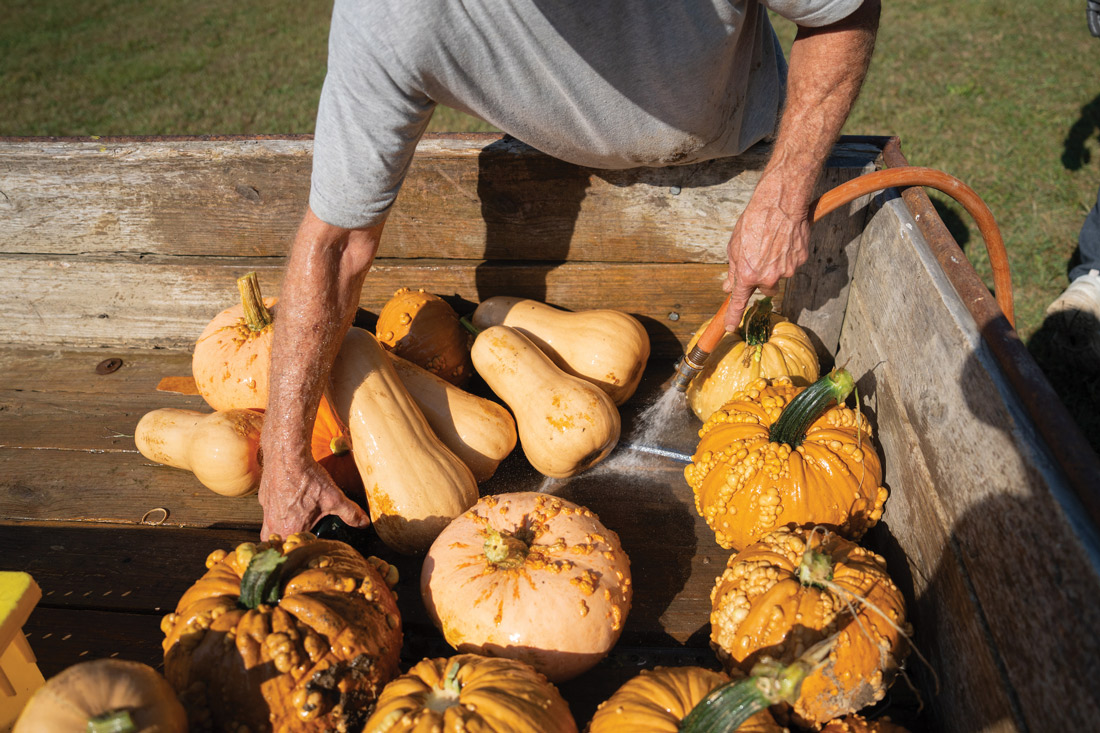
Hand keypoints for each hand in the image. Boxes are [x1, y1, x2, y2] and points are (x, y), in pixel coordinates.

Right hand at [258, 454, 369, 540]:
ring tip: (294, 522)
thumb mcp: (334, 498)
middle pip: (276, 543)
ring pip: (269, 529)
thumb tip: (363, 522)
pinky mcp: (263, 496)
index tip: (310, 546)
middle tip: (299, 539)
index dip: (301, 550)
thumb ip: (350, 513)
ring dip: (280, 528)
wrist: (288, 455)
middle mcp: (274, 523)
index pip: (292, 550)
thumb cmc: (308, 478)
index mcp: (290, 529)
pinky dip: (277, 510)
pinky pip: (268, 510)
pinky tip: (289, 501)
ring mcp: (266, 510)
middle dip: (286, 544)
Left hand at [722, 174, 811, 329]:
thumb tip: (728, 286)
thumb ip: (733, 269)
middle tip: (759, 258)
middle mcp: (768, 277)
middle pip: (765, 289)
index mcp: (748, 274)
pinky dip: (788, 255)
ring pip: (779, 276)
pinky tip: (784, 240)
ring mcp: (787, 270)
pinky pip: (792, 264)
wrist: (780, 203)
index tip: (729, 326)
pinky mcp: (801, 260)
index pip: (739, 302)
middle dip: (761, 279)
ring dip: (775, 266)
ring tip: (772, 244)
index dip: (733, 315)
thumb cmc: (754, 221)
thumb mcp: (735, 246)